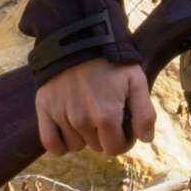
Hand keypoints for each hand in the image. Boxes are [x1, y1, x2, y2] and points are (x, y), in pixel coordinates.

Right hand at [37, 58, 155, 156]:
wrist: (78, 41)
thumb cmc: (111, 62)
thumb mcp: (137, 82)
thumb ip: (145, 113)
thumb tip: (146, 139)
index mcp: (106, 116)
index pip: (115, 148)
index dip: (123, 141)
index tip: (124, 128)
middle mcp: (82, 120)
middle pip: (97, 147)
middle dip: (105, 136)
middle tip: (107, 115)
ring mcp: (61, 116)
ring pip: (76, 145)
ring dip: (84, 137)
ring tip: (88, 115)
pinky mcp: (44, 110)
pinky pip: (50, 143)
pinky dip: (59, 144)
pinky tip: (68, 133)